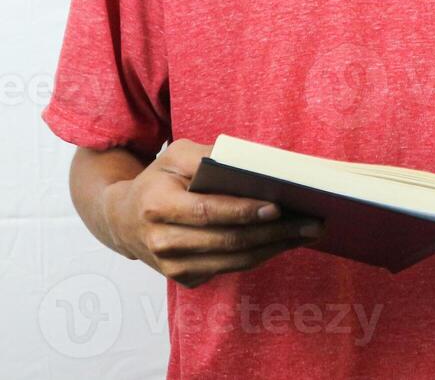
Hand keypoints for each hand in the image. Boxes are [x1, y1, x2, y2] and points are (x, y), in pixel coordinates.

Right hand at [104, 138, 322, 287]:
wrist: (123, 220)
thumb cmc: (158, 180)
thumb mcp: (175, 156)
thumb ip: (209, 156)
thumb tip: (253, 166)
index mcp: (157, 207)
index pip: (209, 212)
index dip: (245, 211)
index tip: (278, 206)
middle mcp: (163, 243)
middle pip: (229, 241)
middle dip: (274, 233)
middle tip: (311, 222)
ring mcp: (174, 267)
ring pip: (235, 260)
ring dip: (275, 247)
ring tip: (306, 232)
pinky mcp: (186, 279)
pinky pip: (231, 267)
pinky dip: (261, 254)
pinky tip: (284, 241)